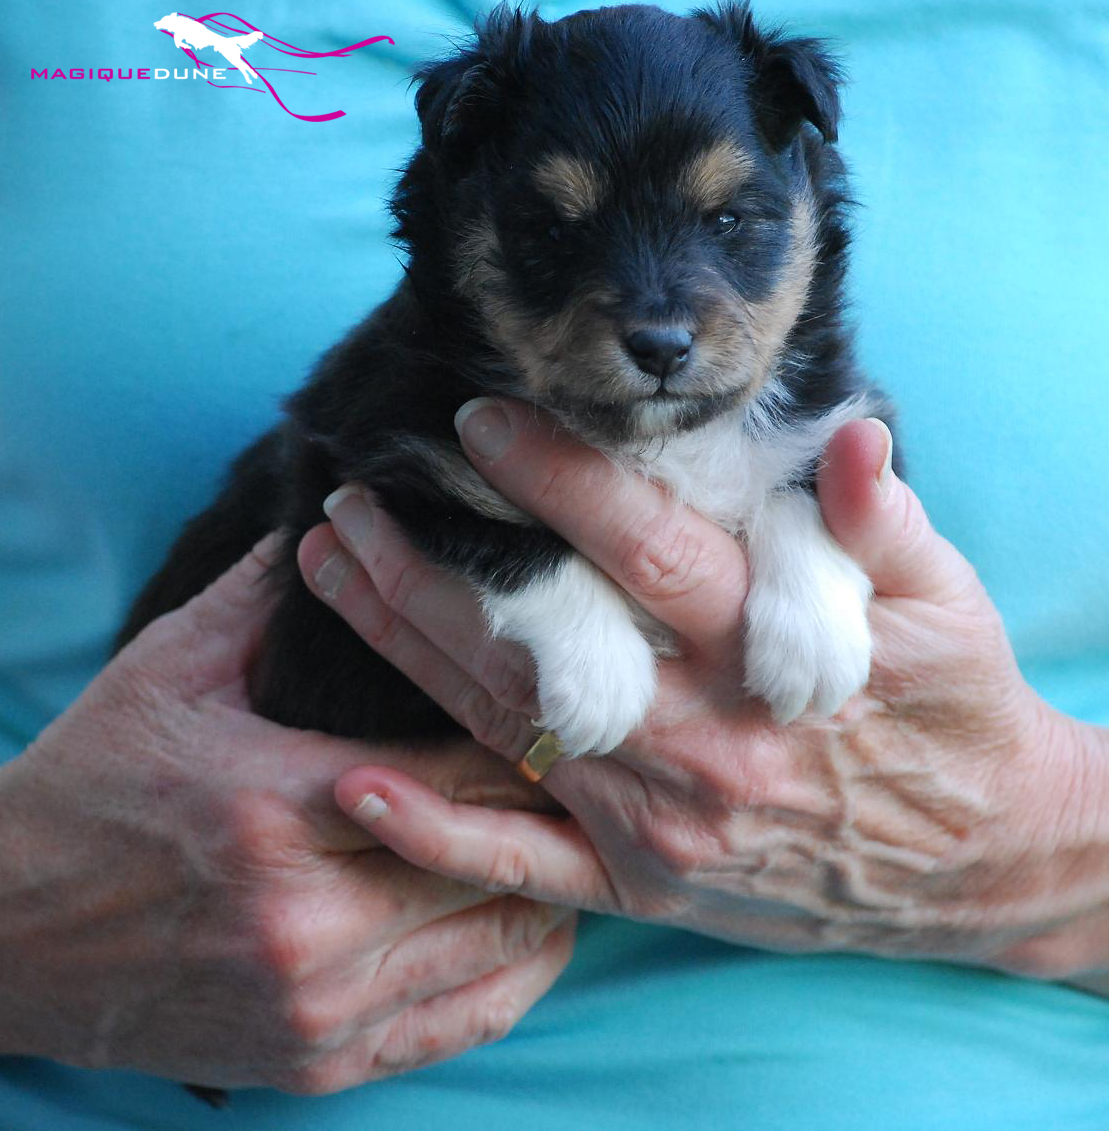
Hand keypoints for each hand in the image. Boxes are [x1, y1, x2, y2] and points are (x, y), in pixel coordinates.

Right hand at [0, 537, 573, 1094]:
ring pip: (497, 946)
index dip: (527, 736)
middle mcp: (303, 917)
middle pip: (490, 856)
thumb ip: (264, 596)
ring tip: (572, 836)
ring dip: (546, 889)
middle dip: (549, 809)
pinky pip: (462, 1026)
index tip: (569, 708)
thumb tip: (338, 522)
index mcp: (273, 802)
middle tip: (597, 768)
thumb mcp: (167, 669)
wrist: (2, 931)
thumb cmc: (91, 782)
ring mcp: (315, 1004)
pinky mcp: (315, 1063)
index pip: (456, 767)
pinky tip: (532, 925)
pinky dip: (516, 973)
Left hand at [299, 401, 1108, 981]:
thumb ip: (883, 522)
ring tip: (330, 570)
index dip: (561, 482)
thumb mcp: (945, 605)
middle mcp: (702, 743)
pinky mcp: (643, 885)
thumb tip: (848, 438)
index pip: (647, 553)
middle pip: (539, 640)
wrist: (974, 861)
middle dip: (431, 563)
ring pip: (508, 726)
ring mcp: (662, 824)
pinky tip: (355, 782)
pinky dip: (437, 832)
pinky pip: (527, 863)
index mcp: (771, 656)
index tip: (479, 419)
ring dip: (407, 646)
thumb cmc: (953, 713)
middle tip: (351, 496)